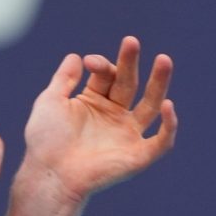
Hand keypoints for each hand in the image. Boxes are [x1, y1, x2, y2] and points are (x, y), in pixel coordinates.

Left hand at [20, 36, 177, 204]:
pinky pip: (161, 140)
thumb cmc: (45, 140)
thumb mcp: (50, 101)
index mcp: (95, 102)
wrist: (50, 174)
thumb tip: (76, 55)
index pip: (108, 75)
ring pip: (152, 105)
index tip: (89, 62)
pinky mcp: (138, 155)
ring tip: (164, 59)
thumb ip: (64, 79)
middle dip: (131, 63)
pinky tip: (168, 105)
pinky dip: (169, 125)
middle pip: (130, 84)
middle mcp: (114, 116)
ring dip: (160, 83)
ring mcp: (128, 134)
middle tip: (131, 42)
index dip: (102, 64)